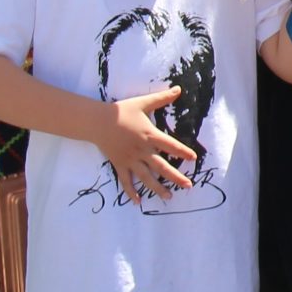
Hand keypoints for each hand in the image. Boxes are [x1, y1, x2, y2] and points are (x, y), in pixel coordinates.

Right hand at [92, 86, 194, 201]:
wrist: (97, 121)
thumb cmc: (121, 111)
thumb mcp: (143, 102)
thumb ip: (161, 98)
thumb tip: (178, 89)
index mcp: (149, 135)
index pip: (170, 145)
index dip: (182, 152)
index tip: (193, 159)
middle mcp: (141, 150)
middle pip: (161, 166)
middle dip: (176, 177)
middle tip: (188, 185)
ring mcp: (130, 159)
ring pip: (146, 177)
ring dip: (157, 188)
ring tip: (169, 197)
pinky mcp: (119, 164)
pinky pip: (126, 181)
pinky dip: (131, 192)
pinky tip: (138, 202)